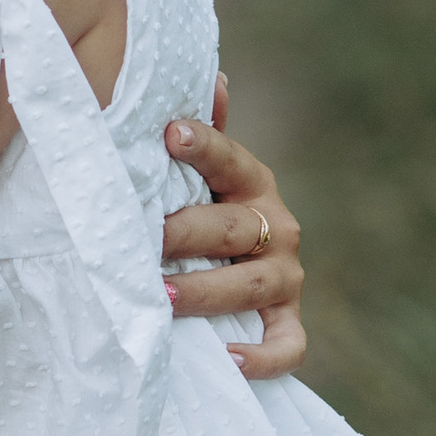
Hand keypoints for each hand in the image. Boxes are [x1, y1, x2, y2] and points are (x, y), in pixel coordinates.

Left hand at [161, 74, 302, 377]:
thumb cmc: (204, 213)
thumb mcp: (204, 175)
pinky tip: (229, 358)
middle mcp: (277, 226)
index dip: (203, 147)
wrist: (238, 273)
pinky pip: (288, 345)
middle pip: (234, 228)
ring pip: (251, 286)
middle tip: (146, 238)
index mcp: (253, 183)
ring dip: (207, 291)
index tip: (169, 134)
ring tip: (163, 297)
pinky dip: (263, 356)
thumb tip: (211, 77)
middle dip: (187, 232)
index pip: (230, 160)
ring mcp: (286, 278)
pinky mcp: (289, 322)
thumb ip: (206, 133)